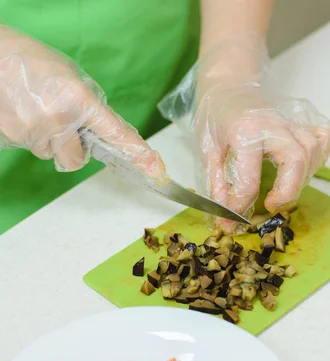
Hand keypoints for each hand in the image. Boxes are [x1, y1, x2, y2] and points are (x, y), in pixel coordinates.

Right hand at [0, 26, 164, 177]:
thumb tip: (98, 130)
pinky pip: (33, 148)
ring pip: (53, 155)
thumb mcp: (69, 76)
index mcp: (79, 99)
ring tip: (36, 111)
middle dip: (73, 149)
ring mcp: (35, 132)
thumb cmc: (29, 61)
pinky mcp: (15, 139)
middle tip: (62, 126)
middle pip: (77, 160)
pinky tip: (23, 113)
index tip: (156, 170)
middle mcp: (59, 120)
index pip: (115, 133)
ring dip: (50, 141)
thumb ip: (87, 105)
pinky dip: (31, 135)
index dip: (138, 154)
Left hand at [159, 34, 329, 230]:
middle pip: (296, 161)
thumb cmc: (215, 117)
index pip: (249, 180)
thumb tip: (225, 215)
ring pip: (312, 151)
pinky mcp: (301, 122)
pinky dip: (318, 158)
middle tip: (270, 206)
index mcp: (244, 133)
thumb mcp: (206, 150)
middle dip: (287, 192)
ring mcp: (291, 122)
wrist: (227, 86)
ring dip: (301, 179)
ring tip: (281, 191)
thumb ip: (217, 183)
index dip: (239, 206)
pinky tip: (301, 171)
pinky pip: (322, 139)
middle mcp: (273, 126)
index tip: (231, 219)